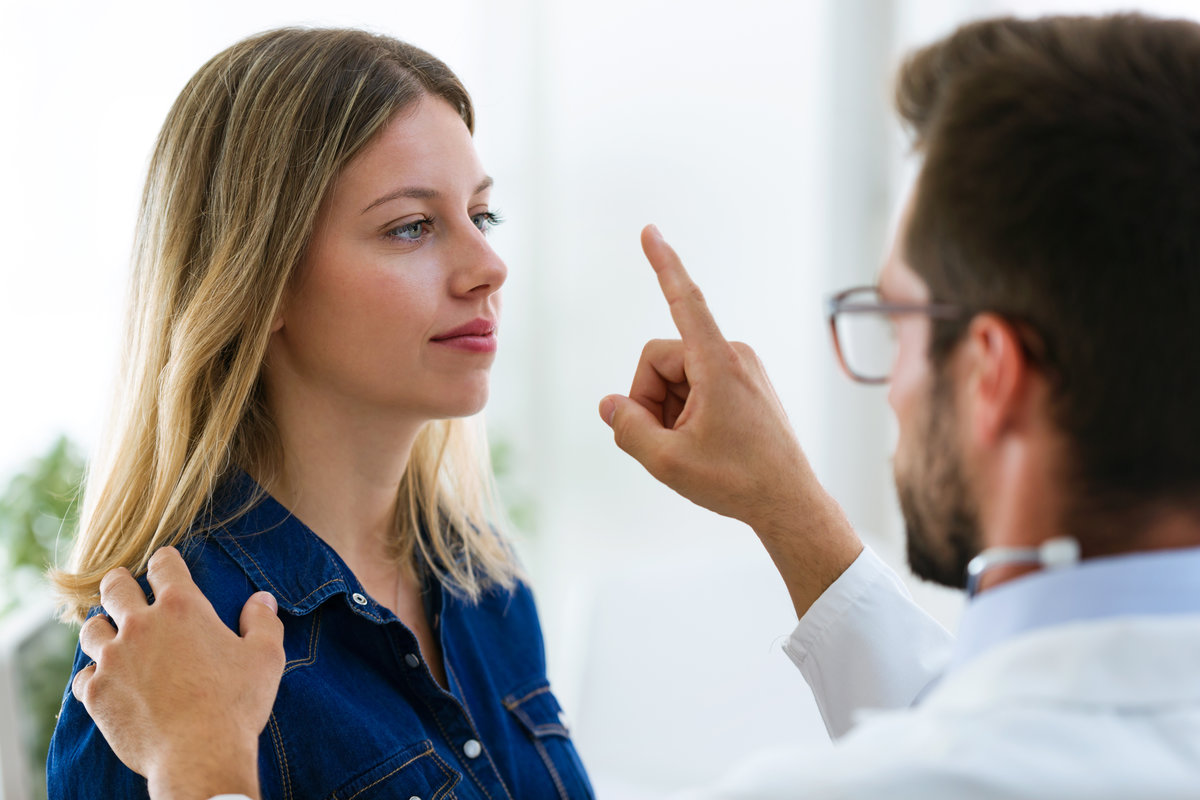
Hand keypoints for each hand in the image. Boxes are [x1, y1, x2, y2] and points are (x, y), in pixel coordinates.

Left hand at [72, 547, 284, 799]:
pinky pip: (83, 674)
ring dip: (103, 628)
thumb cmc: (236, 704)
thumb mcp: (266, 656)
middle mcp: (140, 626)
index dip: (165, 560)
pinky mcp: (97, 693)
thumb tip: (262, 599)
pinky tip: (109, 680)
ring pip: (92, 629)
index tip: (166, 563)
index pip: (164, 565)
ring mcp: (113, 659)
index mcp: (182, 608)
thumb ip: (262, 621)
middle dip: (119, 582)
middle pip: (114, 587)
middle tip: (124, 586)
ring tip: (113, 634)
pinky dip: (95, 674)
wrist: (199, 755)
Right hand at [600, 225, 861, 615]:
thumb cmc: (736, 481)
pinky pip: (696, 388)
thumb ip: (627, 427)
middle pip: (661, 360)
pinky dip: (685, 414)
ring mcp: (741, 370)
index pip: (684, 301)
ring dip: (668, 411)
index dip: (663, 265)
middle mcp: (733, 356)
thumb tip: (612, 405)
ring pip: (676, 377)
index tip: (649, 231)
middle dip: (650, 399)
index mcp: (718, 363)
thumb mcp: (667, 460)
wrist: (790, 504)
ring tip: (689, 449)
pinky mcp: (744, 386)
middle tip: (663, 443)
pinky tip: (701, 446)